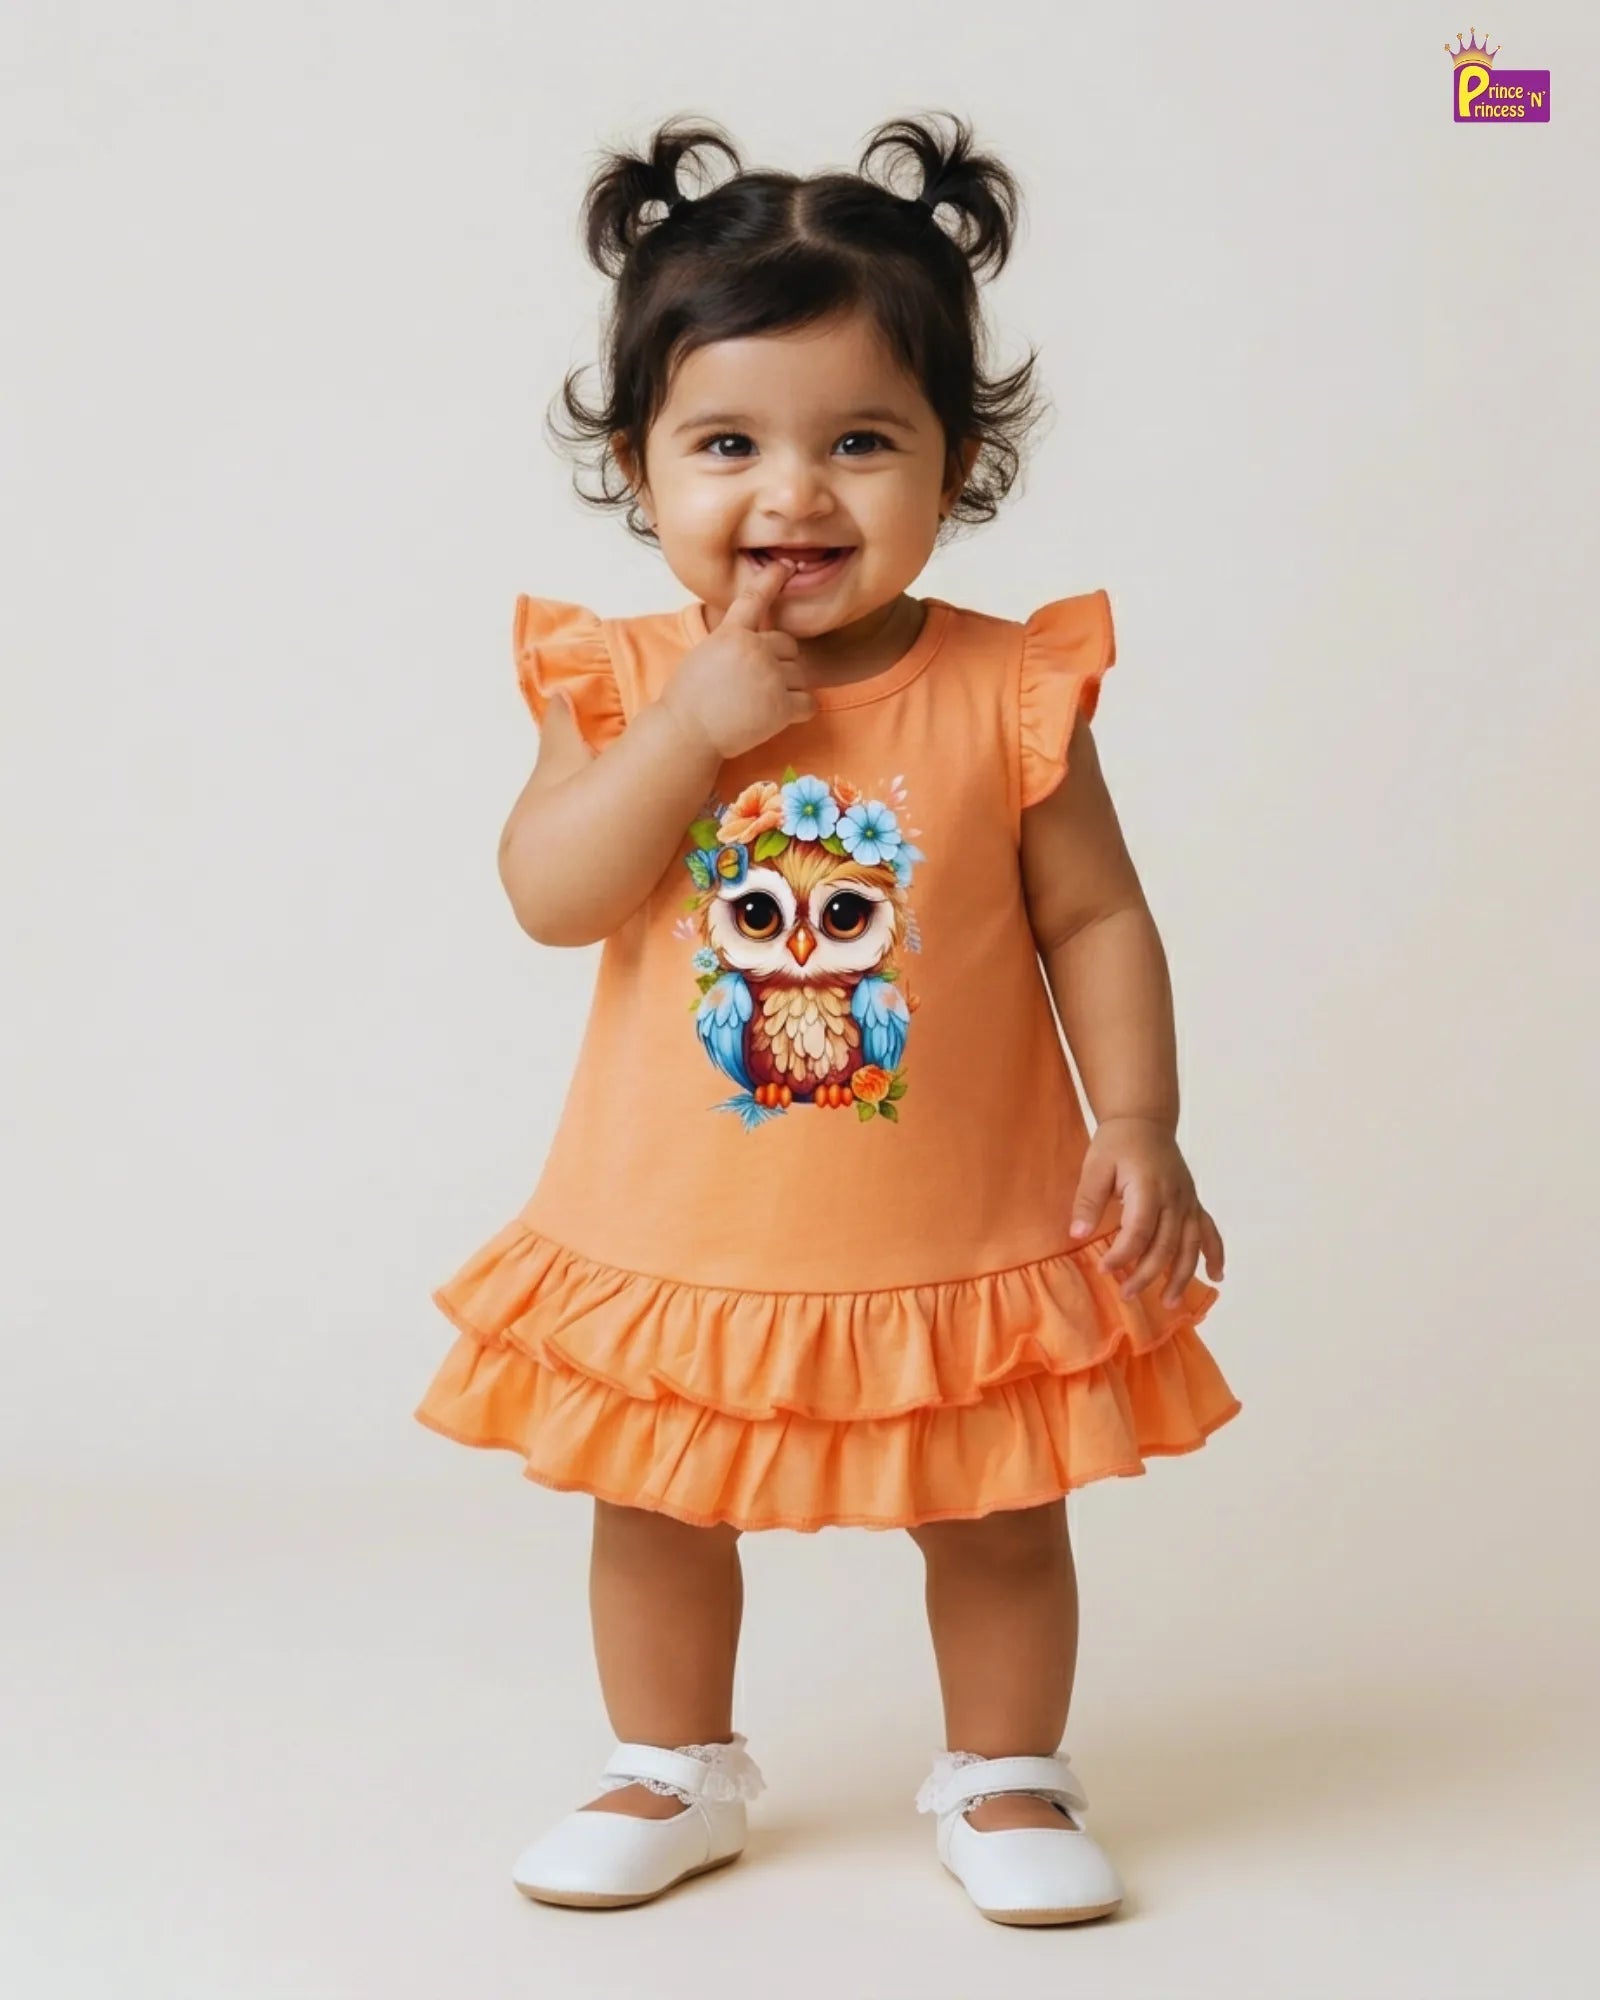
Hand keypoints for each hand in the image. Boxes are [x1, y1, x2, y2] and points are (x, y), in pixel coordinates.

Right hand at [657, 557, 818, 759]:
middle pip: (788, 645)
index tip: (785, 567)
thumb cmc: (688, 697)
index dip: (771, 580)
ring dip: (788, 687)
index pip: (755, 599)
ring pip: (800, 674)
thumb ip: (732, 640)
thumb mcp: (705, 653)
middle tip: (756, 684)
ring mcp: (771, 677)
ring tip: (761, 703)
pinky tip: (779, 716)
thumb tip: (751, 638)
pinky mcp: (782, 706)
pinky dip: (799, 710)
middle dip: (779, 661)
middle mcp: (755, 649)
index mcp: (731, 633)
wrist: (686, 732)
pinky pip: (809, 703)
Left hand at [1068, 1116, 1224, 1308]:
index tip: (1104, 1269)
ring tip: (1169, 1302)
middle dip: (1147, 1274)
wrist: (1144, 1120)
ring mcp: (1188, 1200)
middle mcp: (1174, 1197)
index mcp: (1148, 1187)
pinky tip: (1216, 1276)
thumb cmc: (1117, 1143)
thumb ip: (1088, 1200)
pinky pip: (1209, 1230)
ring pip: (1190, 1244)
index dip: (1122, 1254)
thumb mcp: (1095, 1166)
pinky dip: (1215, 1254)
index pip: (1139, 1230)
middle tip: (1126, 1295)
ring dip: (1181, 1275)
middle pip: (1165, 1244)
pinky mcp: (1193, 1202)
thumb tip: (1077, 1234)